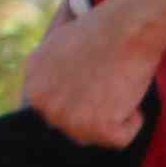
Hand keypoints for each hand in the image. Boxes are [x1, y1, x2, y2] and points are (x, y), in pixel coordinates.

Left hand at [19, 7, 163, 150]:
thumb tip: (64, 89)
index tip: (93, 88)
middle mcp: (43, 105)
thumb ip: (52, 72)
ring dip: (114, 116)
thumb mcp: (59, 45)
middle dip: (94, 113)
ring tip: (118, 86)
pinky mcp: (97, 128)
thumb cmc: (102, 30)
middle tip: (109, 85)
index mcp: (32, 83)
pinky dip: (133, 121)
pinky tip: (128, 95)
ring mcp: (68, 118)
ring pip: (95, 135)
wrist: (125, 28)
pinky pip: (120, 139)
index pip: (53, 111)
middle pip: (72, 127)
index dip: (78, 102)